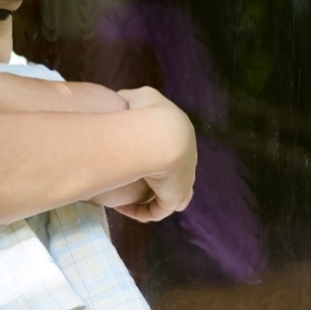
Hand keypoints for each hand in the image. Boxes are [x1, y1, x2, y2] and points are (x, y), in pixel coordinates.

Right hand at [109, 87, 195, 221]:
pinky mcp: (175, 197)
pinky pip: (157, 210)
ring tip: (124, 199)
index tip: (133, 157)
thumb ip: (132, 99)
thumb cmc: (148, 114)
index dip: (152, 154)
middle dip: (151, 179)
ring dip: (146, 198)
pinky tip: (123, 208)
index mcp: (181, 135)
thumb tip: (123, 103)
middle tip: (127, 180)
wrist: (160, 135)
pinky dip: (140, 211)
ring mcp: (184, 181)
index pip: (171, 149)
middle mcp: (187, 160)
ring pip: (165, 195)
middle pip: (170, 175)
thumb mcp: (140, 97)